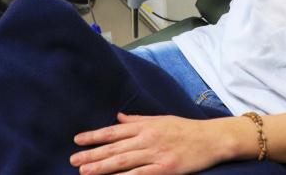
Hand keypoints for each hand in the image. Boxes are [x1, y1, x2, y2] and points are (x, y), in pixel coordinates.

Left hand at [70, 114, 228, 174]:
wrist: (211, 138)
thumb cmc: (185, 129)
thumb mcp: (160, 119)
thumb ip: (138, 120)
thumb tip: (120, 117)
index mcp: (145, 125)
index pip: (114, 130)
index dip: (94, 136)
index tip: (77, 140)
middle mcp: (147, 137)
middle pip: (114, 146)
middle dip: (92, 153)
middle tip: (73, 159)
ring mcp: (156, 153)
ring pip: (123, 160)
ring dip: (102, 166)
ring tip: (84, 170)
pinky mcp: (165, 168)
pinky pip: (141, 174)